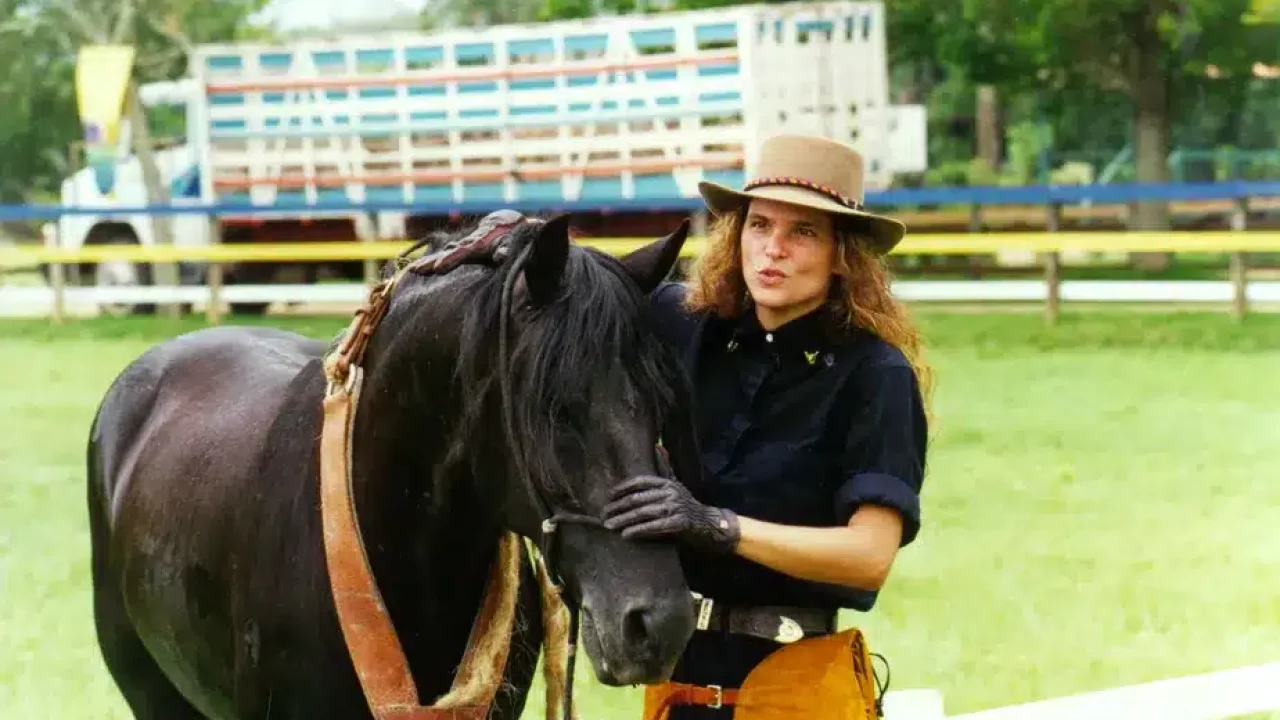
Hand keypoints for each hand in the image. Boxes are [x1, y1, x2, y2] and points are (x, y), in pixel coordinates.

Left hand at [602, 475, 739, 553]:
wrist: (707, 523)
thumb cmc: (685, 504)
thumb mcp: (675, 484)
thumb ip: (664, 468)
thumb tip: (657, 447)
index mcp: (667, 482)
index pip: (640, 481)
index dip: (622, 488)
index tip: (609, 496)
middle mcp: (670, 492)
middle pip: (637, 499)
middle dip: (618, 506)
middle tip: (604, 513)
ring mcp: (675, 508)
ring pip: (642, 513)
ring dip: (623, 520)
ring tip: (610, 525)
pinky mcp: (678, 523)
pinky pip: (653, 527)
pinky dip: (638, 531)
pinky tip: (626, 535)